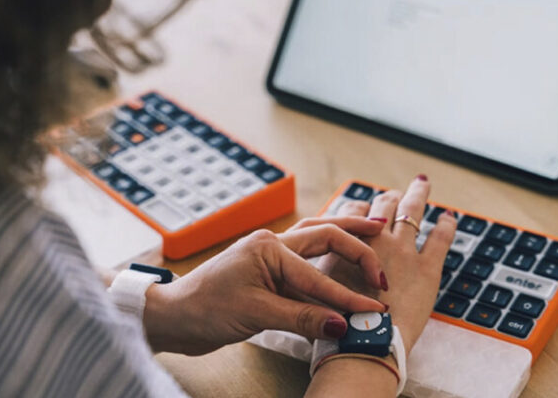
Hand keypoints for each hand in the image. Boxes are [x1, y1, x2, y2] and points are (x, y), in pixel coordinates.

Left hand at [143, 216, 388, 354]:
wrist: (174, 316)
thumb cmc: (204, 309)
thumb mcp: (255, 313)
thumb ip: (300, 317)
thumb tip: (341, 325)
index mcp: (268, 247)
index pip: (318, 274)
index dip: (348, 296)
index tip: (375, 311)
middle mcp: (271, 245)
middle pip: (325, 235)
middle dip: (357, 246)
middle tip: (384, 260)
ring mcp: (268, 257)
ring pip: (316, 241)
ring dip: (345, 240)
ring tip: (375, 232)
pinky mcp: (266, 273)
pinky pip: (305, 262)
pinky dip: (328, 263)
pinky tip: (342, 261)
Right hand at [315, 176, 456, 353]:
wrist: (364, 341)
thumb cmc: (338, 321)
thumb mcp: (317, 287)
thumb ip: (323, 270)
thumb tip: (320, 270)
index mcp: (346, 243)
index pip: (353, 210)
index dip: (360, 207)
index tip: (364, 208)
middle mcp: (374, 240)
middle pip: (383, 206)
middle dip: (389, 198)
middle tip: (395, 195)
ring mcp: (403, 251)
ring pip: (412, 211)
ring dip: (417, 194)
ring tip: (421, 184)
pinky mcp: (427, 269)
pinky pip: (440, 237)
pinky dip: (446, 224)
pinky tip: (449, 216)